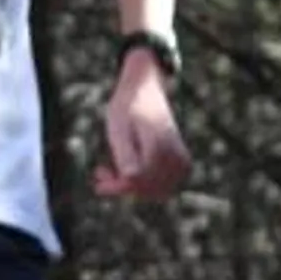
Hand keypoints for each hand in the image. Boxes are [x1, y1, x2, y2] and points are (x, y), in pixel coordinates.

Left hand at [93, 71, 190, 201]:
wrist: (145, 89)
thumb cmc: (128, 106)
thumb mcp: (118, 127)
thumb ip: (124, 152)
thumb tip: (130, 177)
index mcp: (160, 146)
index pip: (139, 180)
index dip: (118, 186)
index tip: (98, 182)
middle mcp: (176, 156)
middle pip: (148, 189)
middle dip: (123, 187)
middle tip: (100, 173)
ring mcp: (182, 161)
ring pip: (156, 190)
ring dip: (133, 186)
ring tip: (109, 171)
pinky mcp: (182, 163)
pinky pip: (162, 185)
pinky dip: (144, 182)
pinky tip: (125, 169)